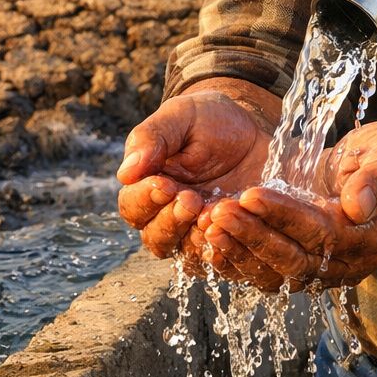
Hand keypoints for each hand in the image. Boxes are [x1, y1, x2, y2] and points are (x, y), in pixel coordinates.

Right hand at [117, 87, 272, 262]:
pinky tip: (234, 232)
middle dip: (171, 222)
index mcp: (147, 186)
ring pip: (186, 254)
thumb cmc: (207, 119)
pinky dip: (226, 250)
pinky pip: (223, 259)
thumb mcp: (180, 117)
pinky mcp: (229, 238)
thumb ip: (151, 139)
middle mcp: (168, 216)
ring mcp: (198, 231)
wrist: (251, 128)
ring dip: (197, 238)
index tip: (165, 184)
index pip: (133, 206)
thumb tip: (125, 173)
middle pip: (156, 239)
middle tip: (191, 199)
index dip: (145, 200)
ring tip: (213, 213)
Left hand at [201, 121, 376, 290]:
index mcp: (371, 239)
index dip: (285, 215)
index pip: (323, 234)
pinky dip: (238, 262)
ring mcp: (324, 272)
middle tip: (218, 212)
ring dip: (240, 252)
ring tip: (208, 225)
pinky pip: (267, 275)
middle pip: (294, 261)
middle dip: (253, 236)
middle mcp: (347, 265)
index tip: (251, 193)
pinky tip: (210, 242)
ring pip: (276, 275)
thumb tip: (358, 204)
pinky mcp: (304, 268)